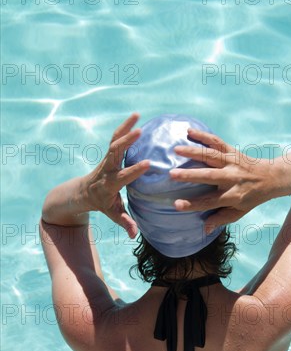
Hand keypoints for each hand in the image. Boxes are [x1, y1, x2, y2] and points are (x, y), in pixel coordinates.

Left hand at [84, 113, 148, 237]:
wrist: (83, 192)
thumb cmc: (102, 204)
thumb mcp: (113, 214)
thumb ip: (124, 222)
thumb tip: (134, 234)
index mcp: (109, 184)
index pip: (122, 176)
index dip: (134, 170)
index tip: (148, 163)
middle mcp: (107, 169)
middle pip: (114, 153)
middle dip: (126, 142)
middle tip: (139, 131)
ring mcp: (107, 159)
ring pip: (114, 141)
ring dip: (125, 128)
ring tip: (137, 116)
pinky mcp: (109, 152)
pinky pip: (116, 137)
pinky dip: (124, 127)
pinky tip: (135, 117)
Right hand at [170, 128, 272, 233]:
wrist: (271, 177)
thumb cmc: (252, 197)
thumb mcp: (240, 212)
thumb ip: (221, 219)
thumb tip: (205, 230)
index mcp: (233, 196)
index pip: (210, 202)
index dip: (193, 204)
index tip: (176, 205)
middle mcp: (232, 178)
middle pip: (209, 176)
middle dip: (190, 175)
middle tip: (172, 174)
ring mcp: (232, 162)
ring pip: (211, 156)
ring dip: (193, 152)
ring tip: (176, 150)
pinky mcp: (233, 151)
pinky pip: (217, 142)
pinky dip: (204, 136)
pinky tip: (189, 132)